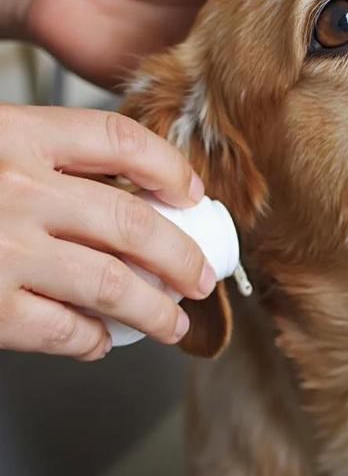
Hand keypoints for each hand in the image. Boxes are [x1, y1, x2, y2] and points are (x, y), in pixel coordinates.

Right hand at [0, 104, 215, 359]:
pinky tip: (99, 341)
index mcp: (16, 133)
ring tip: (172, 322)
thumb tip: (122, 190)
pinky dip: (90, 340)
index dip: (169, 167)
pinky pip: (58, 329)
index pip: (121, 141)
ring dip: (153, 309)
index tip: (192, 194)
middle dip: (181, 255)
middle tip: (200, 276)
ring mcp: (0, 248)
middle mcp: (14, 187)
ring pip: (110, 284)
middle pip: (133, 221)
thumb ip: (39, 155)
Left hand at [21, 0, 347, 87]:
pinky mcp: (190, 90)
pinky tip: (273, 129)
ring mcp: (219, 58)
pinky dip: (243, 119)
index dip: (345, 4)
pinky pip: (223, 109)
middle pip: (296, 44)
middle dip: (326, 59)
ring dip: (289, 93)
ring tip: (334, 108)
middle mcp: (243, 21)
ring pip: (266, 81)